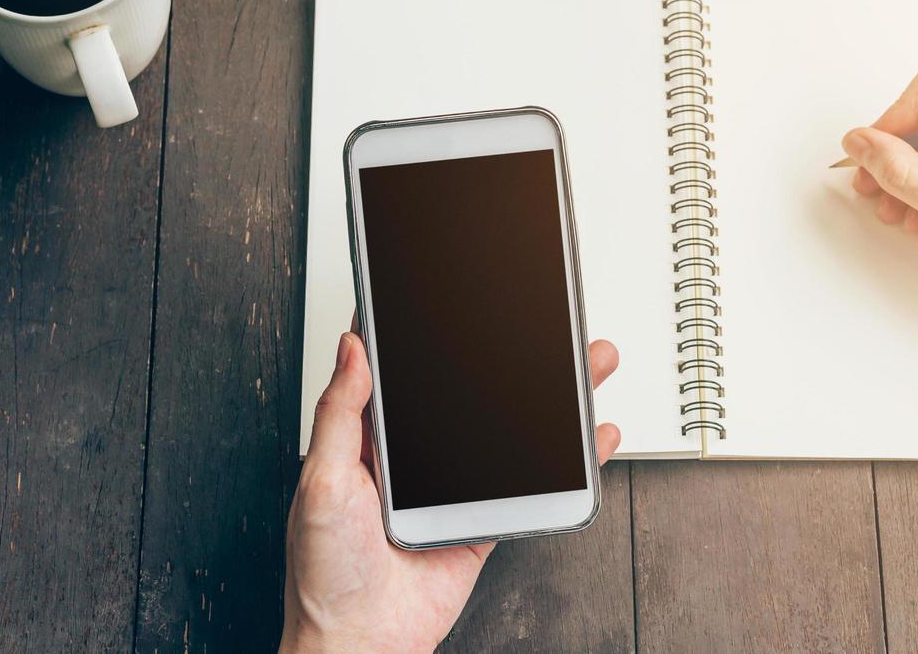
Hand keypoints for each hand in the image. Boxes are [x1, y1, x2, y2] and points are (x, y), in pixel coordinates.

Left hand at [280, 319, 620, 653]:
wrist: (361, 644)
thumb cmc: (325, 573)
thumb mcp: (322, 480)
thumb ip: (339, 413)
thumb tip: (350, 347)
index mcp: (371, 440)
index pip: (403, 371)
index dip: (428, 334)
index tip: (455, 298)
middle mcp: (415, 457)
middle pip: (473, 392)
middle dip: (512, 356)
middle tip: (542, 324)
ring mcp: (453, 487)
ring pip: (511, 429)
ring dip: (553, 397)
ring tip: (588, 363)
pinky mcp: (482, 519)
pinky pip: (532, 482)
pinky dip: (570, 461)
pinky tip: (595, 435)